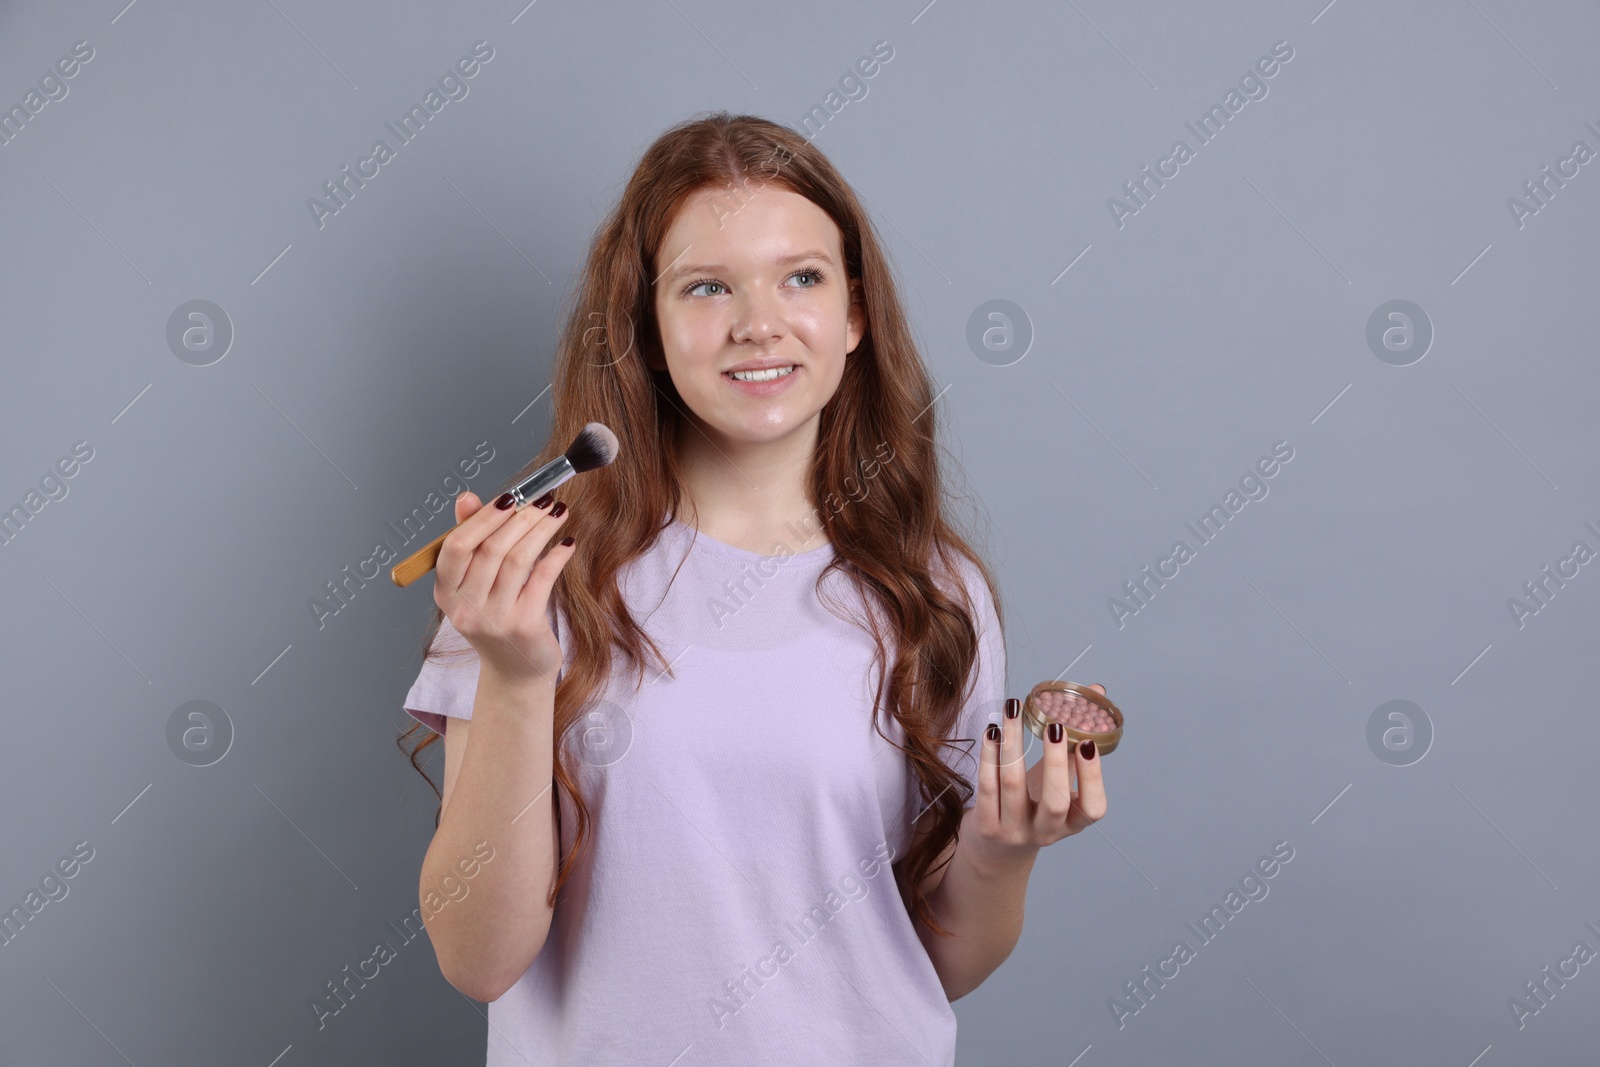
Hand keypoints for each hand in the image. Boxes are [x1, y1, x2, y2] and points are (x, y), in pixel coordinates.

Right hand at [434, 490, 575, 685]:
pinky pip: (542, 579)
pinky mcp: (524, 626)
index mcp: (446, 593)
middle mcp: (465, 608)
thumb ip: (471, 540)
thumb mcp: (474, 585)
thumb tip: (466, 498)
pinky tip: (567, 543)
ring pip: (518, 560)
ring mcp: (494, 619)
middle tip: (543, 498)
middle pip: (491, 549)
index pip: (456, 546)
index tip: (509, 496)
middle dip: (521, 517)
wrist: (515, 672)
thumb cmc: (496, 620)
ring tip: (558, 511)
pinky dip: (556, 556)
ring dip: (541, 530)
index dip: (482, 517)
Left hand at [965, 684, 1109, 869]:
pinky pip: (986, 785)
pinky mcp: (986, 826)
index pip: (1093, 808)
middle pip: (1054, 801)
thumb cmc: (1034, 805)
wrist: (996, 850)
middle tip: (1053, 724)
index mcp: (1072, 823)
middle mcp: (1046, 832)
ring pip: (1012, 785)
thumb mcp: (1057, 781)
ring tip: (1012, 710)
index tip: (1088, 742)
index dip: (1093, 777)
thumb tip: (1096, 691)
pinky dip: (989, 754)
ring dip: (1013, 742)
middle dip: (1054, 760)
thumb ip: (1074, 743)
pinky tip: (992, 730)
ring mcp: (1014, 831)